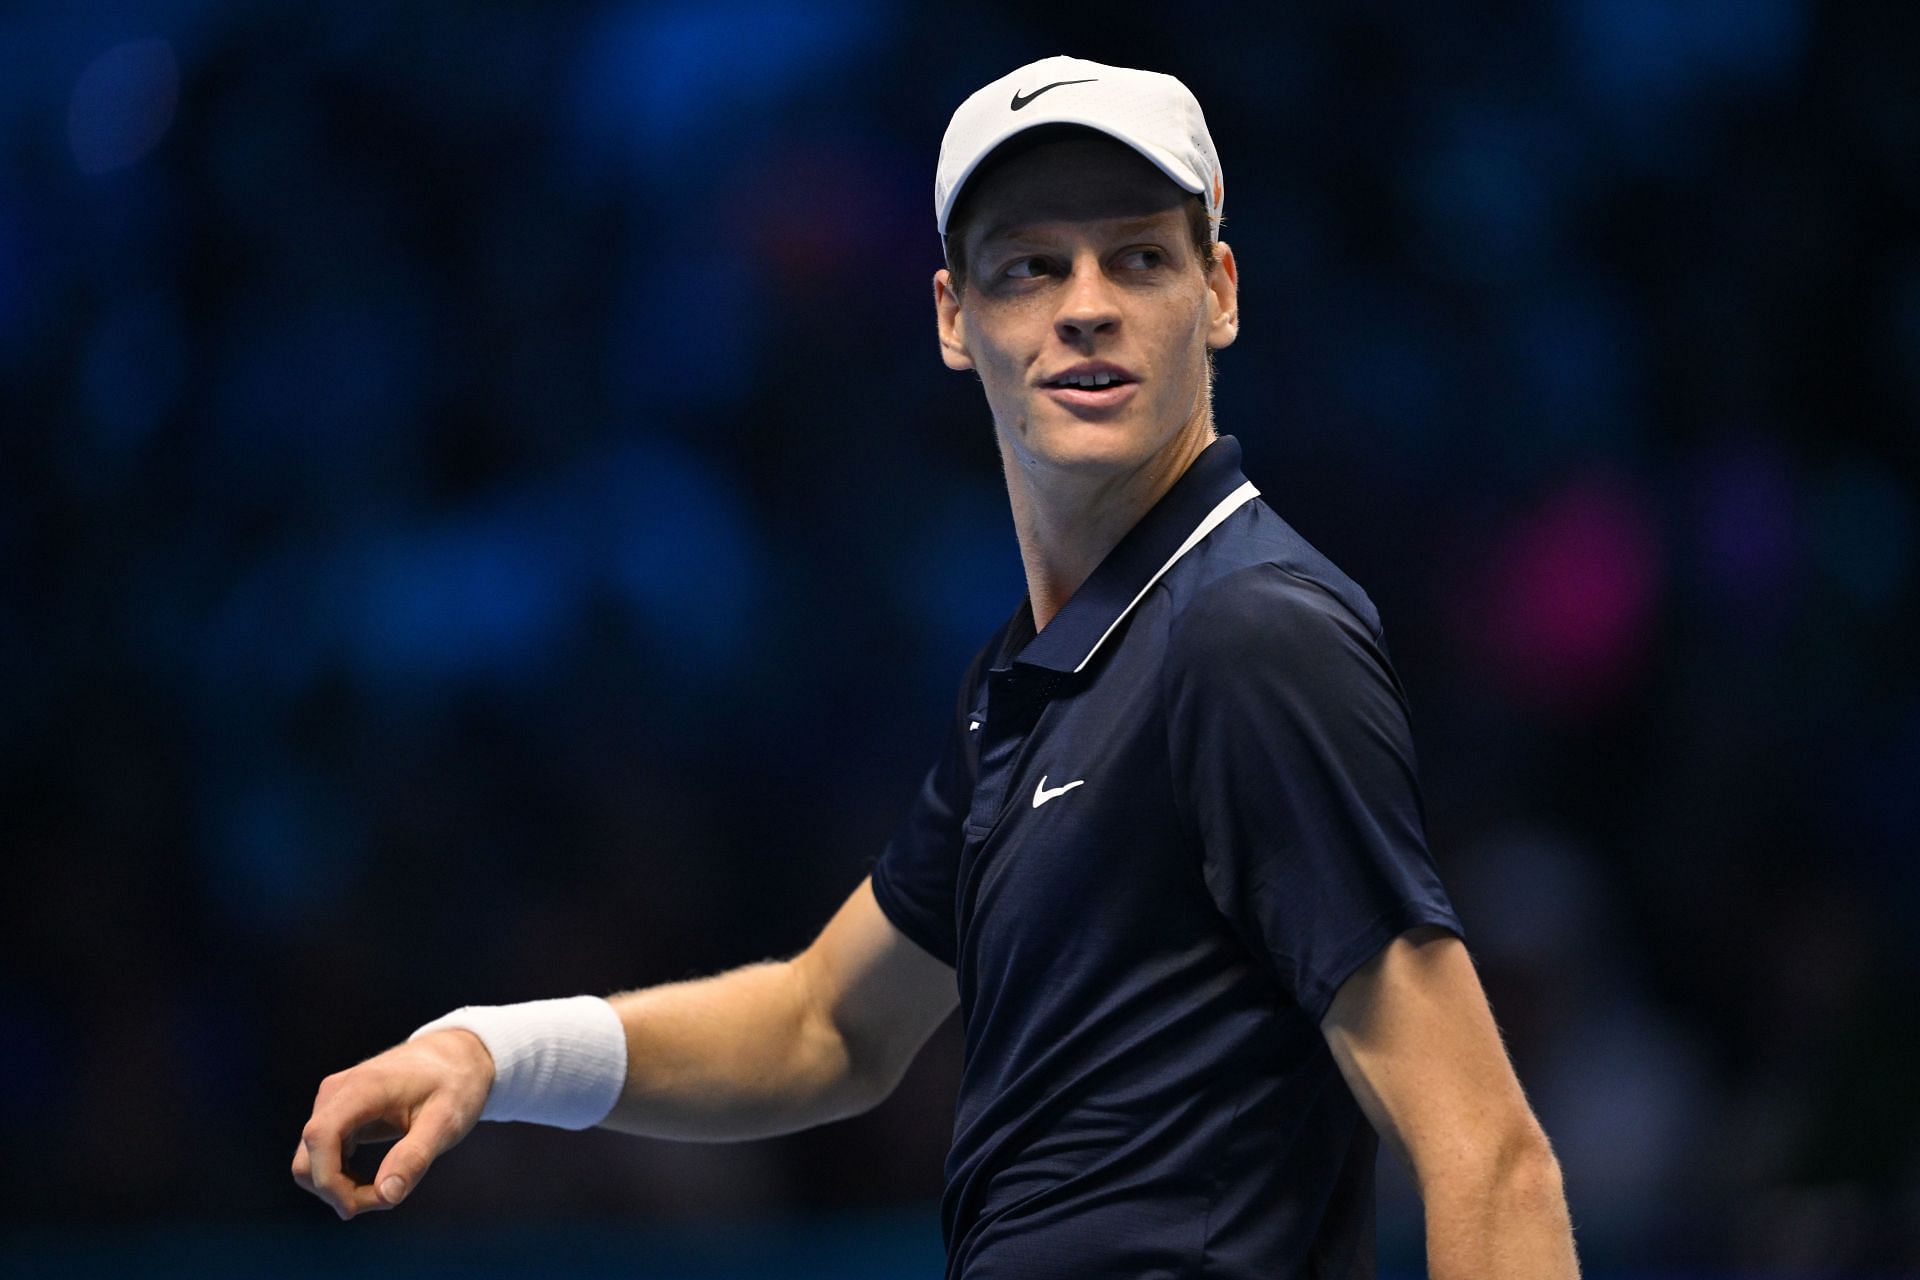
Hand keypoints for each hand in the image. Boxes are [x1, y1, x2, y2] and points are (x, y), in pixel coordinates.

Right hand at [291, 1028, 494, 1218]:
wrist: (453, 1058)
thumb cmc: (454, 1086)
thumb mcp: (446, 1121)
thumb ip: (416, 1157)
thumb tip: (387, 1196)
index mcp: (362, 1088)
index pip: (320, 1136)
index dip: (328, 1180)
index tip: (357, 1208)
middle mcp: (336, 1092)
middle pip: (308, 1158)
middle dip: (339, 1192)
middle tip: (388, 1199)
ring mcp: (331, 1103)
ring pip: (311, 1162)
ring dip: (339, 1188)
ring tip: (388, 1188)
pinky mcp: (335, 1115)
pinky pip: (321, 1156)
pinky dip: (341, 1177)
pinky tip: (376, 1179)